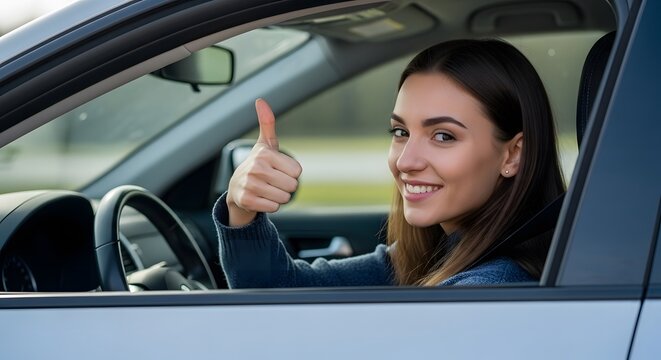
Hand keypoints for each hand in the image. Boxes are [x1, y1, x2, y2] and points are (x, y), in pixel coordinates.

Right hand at [226, 98, 301, 226]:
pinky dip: (270, 205)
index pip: (297, 172)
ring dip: (278, 197)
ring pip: (284, 198)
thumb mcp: (265, 144)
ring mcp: (250, 185)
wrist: (237, 187)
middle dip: (286, 186)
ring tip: (266, 189)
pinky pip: (273, 207)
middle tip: (272, 182)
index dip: (291, 173)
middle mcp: (256, 168)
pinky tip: (261, 198)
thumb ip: (267, 123)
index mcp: (265, 154)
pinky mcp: (247, 200)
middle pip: (292, 186)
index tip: (277, 169)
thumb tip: (260, 100)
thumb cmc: (258, 164)